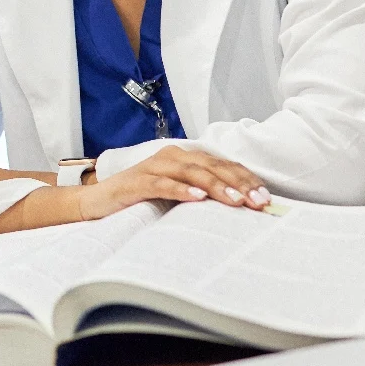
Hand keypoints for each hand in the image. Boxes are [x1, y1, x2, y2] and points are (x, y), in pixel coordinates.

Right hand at [81, 146, 270, 218]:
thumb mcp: (177, 196)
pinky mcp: (137, 182)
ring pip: (192, 172)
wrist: (99, 202)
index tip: (266, 197)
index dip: (245, 179)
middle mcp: (172, 156)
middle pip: (212, 167)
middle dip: (239, 184)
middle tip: (259, 202)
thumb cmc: (142, 200)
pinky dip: (181, 189)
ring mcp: (154, 167)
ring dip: (216, 186)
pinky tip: (197, 197)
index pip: (222, 165)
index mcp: (185, 158)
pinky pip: (163, 183)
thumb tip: (241, 209)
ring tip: (236, 201)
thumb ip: (202, 195)